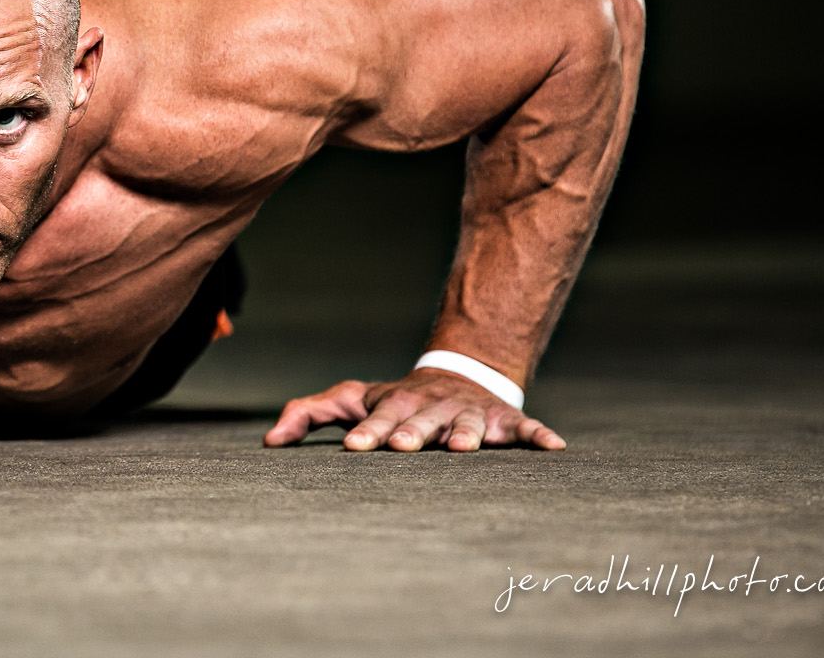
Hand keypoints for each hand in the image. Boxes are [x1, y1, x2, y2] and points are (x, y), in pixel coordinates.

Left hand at [261, 369, 565, 451]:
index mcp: (395, 404)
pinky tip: (555, 448)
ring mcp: (471, 413)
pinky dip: (540, 436)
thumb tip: (269, 442)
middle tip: (401, 447)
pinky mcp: (507, 421)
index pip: (376, 418)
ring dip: (468, 434)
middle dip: (411, 432)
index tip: (353, 448)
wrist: (457, 374)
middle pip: (420, 420)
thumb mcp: (350, 399)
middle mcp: (433, 407)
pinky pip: (527, 429)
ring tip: (465, 448)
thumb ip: (308, 414)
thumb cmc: (393, 401)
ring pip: (470, 423)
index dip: (366, 432)